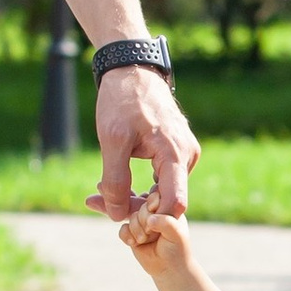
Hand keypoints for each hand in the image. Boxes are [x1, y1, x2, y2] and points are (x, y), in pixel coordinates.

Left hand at [90, 63, 199, 220]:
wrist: (131, 71)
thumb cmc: (122, 101)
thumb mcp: (112, 140)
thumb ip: (115, 179)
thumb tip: (118, 215)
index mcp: (176, 154)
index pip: (175, 204)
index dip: (152, 219)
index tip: (125, 219)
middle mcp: (188, 156)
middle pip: (169, 201)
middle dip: (139, 209)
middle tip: (102, 204)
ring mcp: (185, 153)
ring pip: (164, 192)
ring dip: (138, 198)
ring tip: (106, 193)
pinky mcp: (177, 151)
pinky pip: (164, 179)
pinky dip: (143, 187)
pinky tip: (120, 183)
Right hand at [121, 205, 191, 276]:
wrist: (169, 268)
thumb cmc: (176, 248)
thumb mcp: (177, 234)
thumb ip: (166, 223)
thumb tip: (149, 219)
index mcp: (167, 206)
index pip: (155, 196)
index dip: (152, 205)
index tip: (156, 215)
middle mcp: (153, 212)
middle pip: (141, 207)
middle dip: (144, 222)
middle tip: (153, 234)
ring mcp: (141, 222)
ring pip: (131, 218)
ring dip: (137, 231)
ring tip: (145, 240)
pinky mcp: (131, 233)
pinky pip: (122, 229)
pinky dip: (127, 236)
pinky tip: (134, 244)